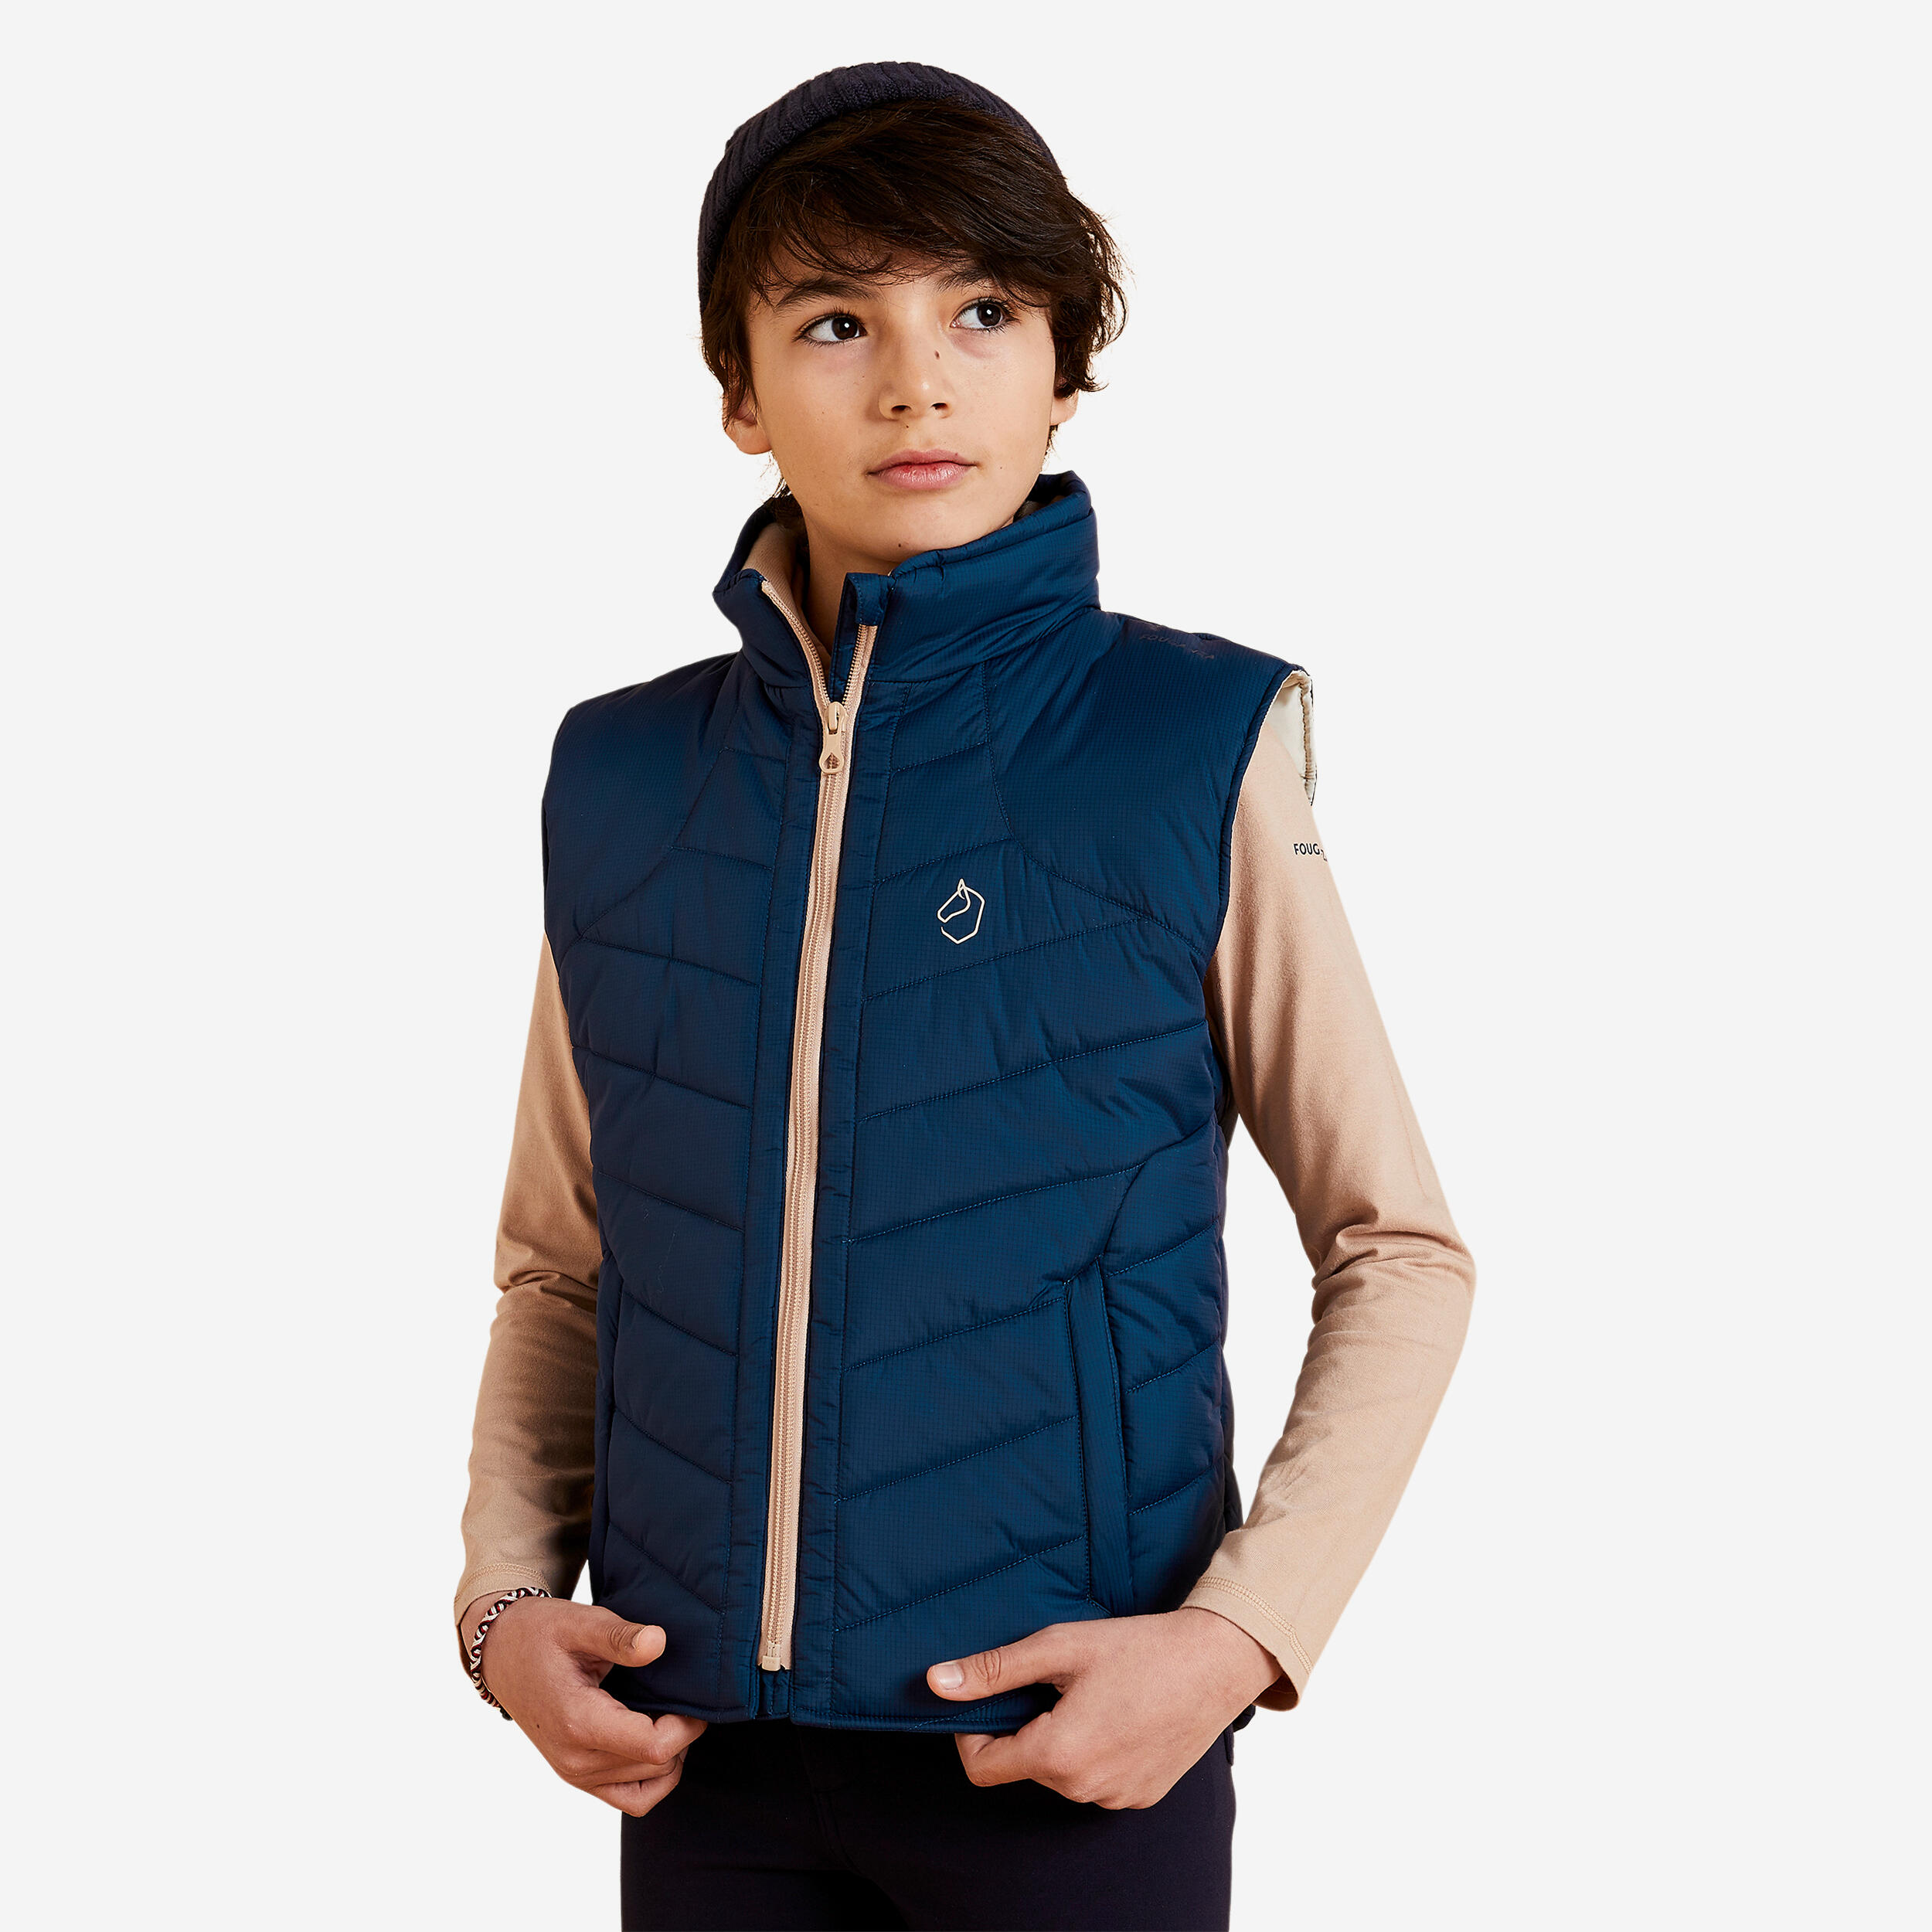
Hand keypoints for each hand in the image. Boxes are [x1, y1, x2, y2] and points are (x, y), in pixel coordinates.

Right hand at [464, 1595, 706, 1816]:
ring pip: (649, 1786)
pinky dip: (653, 1778)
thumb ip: (620, 1636)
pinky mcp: (577, 1776)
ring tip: (670, 1715)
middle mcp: (576, 1760)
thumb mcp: (580, 1623)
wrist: (502, 1654)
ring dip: (671, 1755)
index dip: (685, 1725)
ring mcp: (575, 1774)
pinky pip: (630, 1799)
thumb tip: (659, 1643)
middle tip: (686, 1696)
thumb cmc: (541, 1634)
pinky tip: (656, 1741)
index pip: (653, 1747)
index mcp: (579, 1722)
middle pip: (656, 1766)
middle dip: (683, 1734)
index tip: (692, 1696)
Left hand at [925, 1607, 1279, 1808]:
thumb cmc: (1139, 1647)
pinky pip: (1096, 1780)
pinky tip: (1118, 1712)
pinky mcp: (1142, 1797)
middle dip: (1024, 1725)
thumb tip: (937, 1683)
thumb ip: (995, 1670)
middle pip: (1024, 1765)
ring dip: (1060, 1739)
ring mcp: (1117, 1798)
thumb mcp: (1059, 1646)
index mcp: (1059, 1755)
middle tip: (1053, 1680)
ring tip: (1091, 1693)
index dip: (972, 1732)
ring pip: (1061, 1774)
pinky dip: (1094, 1751)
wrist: (1217, 1660)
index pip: (983, 1769)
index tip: (988, 1696)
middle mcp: (1085, 1789)